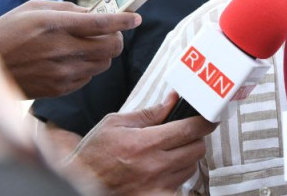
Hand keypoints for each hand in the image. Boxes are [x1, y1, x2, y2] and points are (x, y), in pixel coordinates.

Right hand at [0, 0, 140, 97]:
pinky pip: (89, 77)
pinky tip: (73, 60)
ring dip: (104, 53)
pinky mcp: (60, 88)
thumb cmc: (9, 31)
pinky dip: (89, 67)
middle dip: (117, 37)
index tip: (136, 18)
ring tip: (89, 45)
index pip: (101, 23)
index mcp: (56, 25)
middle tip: (110, 32)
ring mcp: (62, 72)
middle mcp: (62, 50)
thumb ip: (69, 9)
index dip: (124, 20)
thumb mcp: (34, 8)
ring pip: (104, 63)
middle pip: (111, 47)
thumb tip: (96, 12)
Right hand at [63, 92, 216, 195]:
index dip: (205, 121)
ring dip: (186, 158)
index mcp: (145, 143)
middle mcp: (154, 166)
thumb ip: (149, 113)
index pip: (190, 129)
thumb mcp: (116, 124)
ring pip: (191, 167)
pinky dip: (177, 176)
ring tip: (167, 153)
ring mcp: (156, 186)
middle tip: (184, 134)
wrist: (77, 183)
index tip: (209, 118)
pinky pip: (180, 186)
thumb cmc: (93, 154)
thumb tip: (172, 100)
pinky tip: (164, 170)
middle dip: (195, 138)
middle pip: (197, 149)